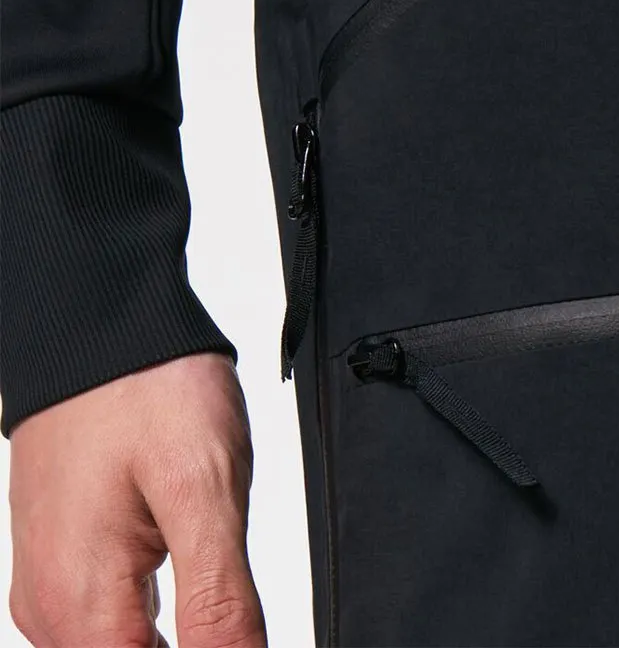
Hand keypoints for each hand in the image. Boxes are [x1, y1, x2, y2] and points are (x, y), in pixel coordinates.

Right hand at [8, 352, 266, 647]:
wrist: (105, 328)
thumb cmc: (149, 389)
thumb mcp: (203, 490)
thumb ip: (220, 598)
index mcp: (80, 605)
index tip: (240, 627)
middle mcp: (53, 606)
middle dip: (195, 646)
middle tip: (237, 611)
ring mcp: (54, 580)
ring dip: (179, 638)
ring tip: (224, 606)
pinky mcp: (67, 554)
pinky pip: (107, 617)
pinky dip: (153, 621)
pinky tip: (192, 596)